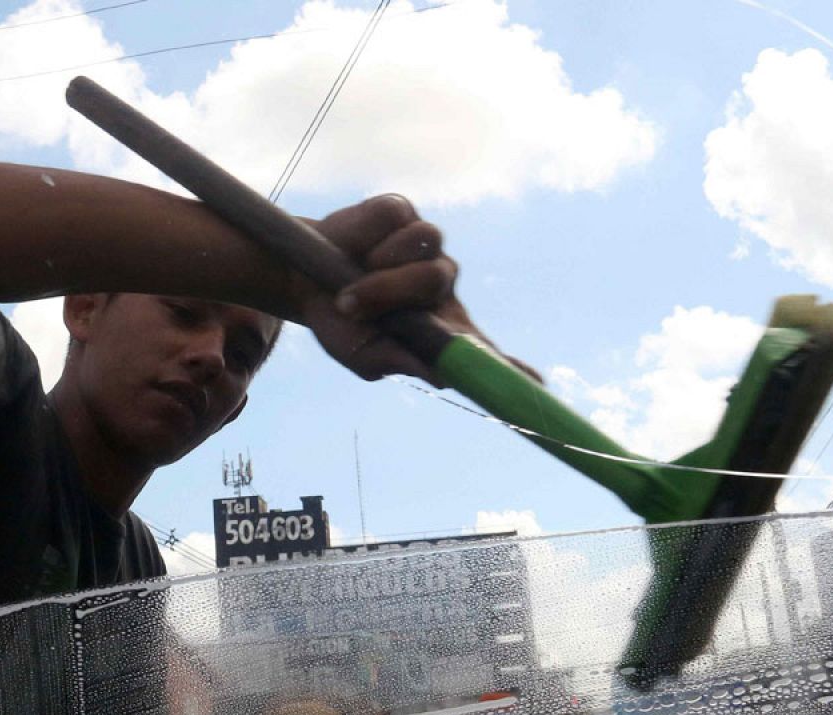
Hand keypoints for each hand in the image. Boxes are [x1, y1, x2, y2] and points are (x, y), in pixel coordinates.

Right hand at [294, 195, 536, 384]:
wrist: (299, 279)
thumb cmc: (337, 322)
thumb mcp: (359, 353)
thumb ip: (397, 362)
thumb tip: (439, 373)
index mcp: (438, 329)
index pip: (482, 348)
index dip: (509, 366)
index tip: (533, 382)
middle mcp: (439, 285)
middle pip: (437, 282)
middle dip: (391, 292)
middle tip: (351, 305)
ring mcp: (425, 248)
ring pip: (422, 249)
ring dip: (377, 268)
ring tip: (348, 280)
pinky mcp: (405, 215)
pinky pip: (400, 221)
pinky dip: (370, 237)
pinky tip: (354, 247)